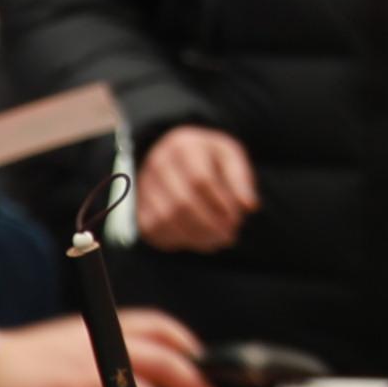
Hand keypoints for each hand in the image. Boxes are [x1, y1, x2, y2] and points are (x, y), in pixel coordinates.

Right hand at [0, 311, 221, 386]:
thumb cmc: (9, 365)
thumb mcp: (59, 346)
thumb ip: (91, 355)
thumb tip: (117, 377)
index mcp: (97, 328)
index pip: (155, 324)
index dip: (183, 341)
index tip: (199, 357)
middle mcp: (100, 345)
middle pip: (166, 360)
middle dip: (197, 384)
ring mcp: (90, 374)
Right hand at [131, 126, 258, 253]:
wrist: (175, 155)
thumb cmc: (208, 157)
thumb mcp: (230, 155)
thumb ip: (241, 179)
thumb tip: (250, 207)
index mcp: (183, 145)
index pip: (200, 179)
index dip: (221, 204)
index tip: (237, 218)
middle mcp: (158, 163)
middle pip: (181, 202)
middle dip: (210, 225)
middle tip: (230, 236)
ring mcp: (144, 185)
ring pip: (166, 220)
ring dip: (195, 236)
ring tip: (218, 240)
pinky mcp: (138, 206)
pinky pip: (154, 230)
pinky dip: (178, 240)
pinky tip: (199, 240)